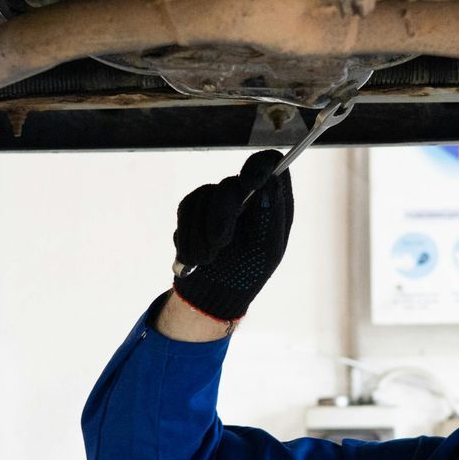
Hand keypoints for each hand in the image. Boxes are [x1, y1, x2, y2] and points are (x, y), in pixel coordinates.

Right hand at [170, 151, 293, 322]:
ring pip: (204, 196)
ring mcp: (219, 200)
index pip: (271, 164)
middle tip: (221, 243)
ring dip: (203, 234)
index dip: (260, 166)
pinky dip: (188, 236)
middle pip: (232, 183)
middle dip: (222, 215)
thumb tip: (271, 182)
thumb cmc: (246, 274)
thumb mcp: (266, 249)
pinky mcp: (195, 208)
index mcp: (272, 203)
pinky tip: (196, 256)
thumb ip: (269, 215)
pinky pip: (186, 208)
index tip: (250, 180)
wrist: (211, 294)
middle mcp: (247, 196)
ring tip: (208, 259)